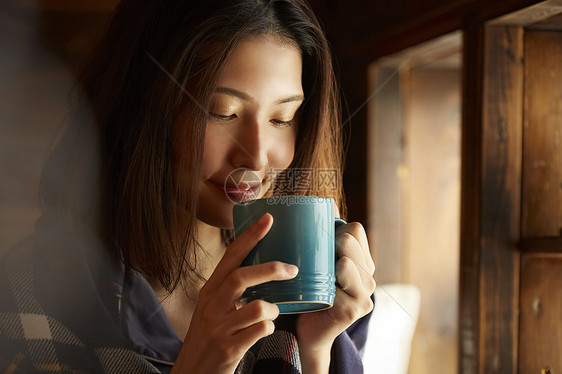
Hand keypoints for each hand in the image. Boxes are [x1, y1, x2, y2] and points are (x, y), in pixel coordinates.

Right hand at [171, 213, 297, 373]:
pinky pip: (259, 331)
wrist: (191, 373)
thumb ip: (231, 290)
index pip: (230, 257)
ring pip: (257, 307)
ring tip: (273, 314)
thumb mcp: (213, 308)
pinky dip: (268, 328)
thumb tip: (263, 267)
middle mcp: (211, 305)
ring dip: (272, 309)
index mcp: (210, 290)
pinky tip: (265, 330)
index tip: (268, 219)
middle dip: (270, 269)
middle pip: (241, 277)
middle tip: (292, 269)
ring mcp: (219, 328)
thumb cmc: (208, 336)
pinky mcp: (228, 349)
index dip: (250, 236)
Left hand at [296, 220, 375, 372]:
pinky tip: (317, 294)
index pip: (355, 230)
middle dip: (331, 243)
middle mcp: (369, 278)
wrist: (307, 332)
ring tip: (316, 275)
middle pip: (350, 242)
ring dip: (328, 266)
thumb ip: (326, 237)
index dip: (336, 229)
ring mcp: (363, 296)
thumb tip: (330, 204)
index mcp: (363, 263)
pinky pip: (335, 289)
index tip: (321, 242)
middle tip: (315, 257)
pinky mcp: (352, 311)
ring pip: (346, 264)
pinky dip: (322, 289)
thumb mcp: (319, 263)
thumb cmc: (310, 293)